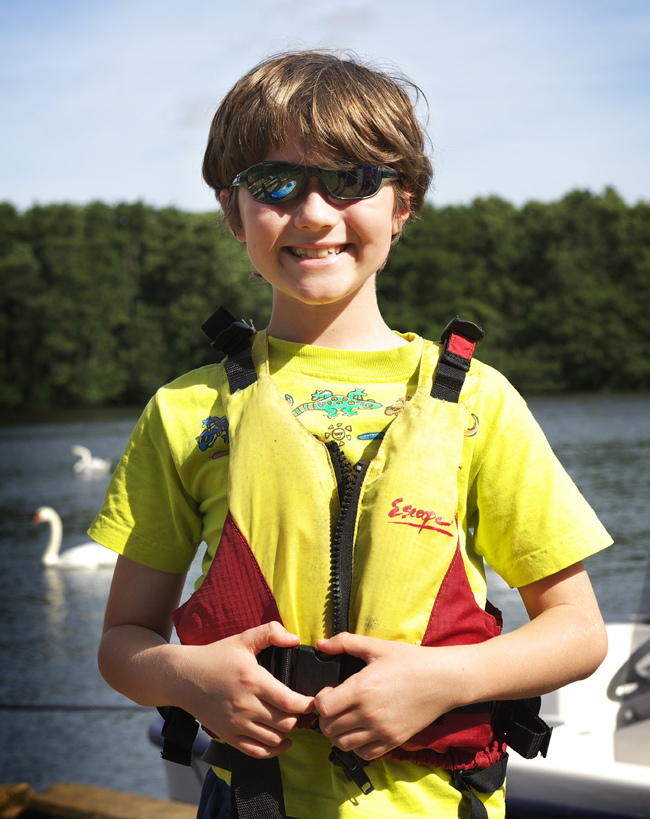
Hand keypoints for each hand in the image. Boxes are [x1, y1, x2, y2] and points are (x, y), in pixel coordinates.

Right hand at [179, 621, 314, 757]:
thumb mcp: (242, 639)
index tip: (314, 700)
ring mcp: (236, 724)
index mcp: (253, 680)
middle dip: (299, 717)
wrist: (183, 677)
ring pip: (274, 739)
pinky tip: (281, 741)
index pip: (289, 701)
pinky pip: (256, 752)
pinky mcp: (228, 736)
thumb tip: (294, 638)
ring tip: (290, 721)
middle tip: (302, 709)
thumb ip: (270, 632)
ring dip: (287, 733)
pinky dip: (273, 750)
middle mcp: (245, 705)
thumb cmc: (215, 657)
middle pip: (285, 723)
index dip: (307, 704)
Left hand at [314, 633, 455, 760]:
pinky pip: (364, 754)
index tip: (330, 691)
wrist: (442, 680)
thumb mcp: (377, 646)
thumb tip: (321, 644)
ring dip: (338, 733)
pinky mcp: (393, 741)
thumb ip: (345, 642)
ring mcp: (381, 730)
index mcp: (361, 688)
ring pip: (342, 744)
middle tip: (336, 705)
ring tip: (346, 718)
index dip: (320, 700)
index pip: (323, 708)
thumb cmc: (410, 661)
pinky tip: (362, 729)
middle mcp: (369, 713)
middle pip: (328, 729)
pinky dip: (357, 745)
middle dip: (326, 717)